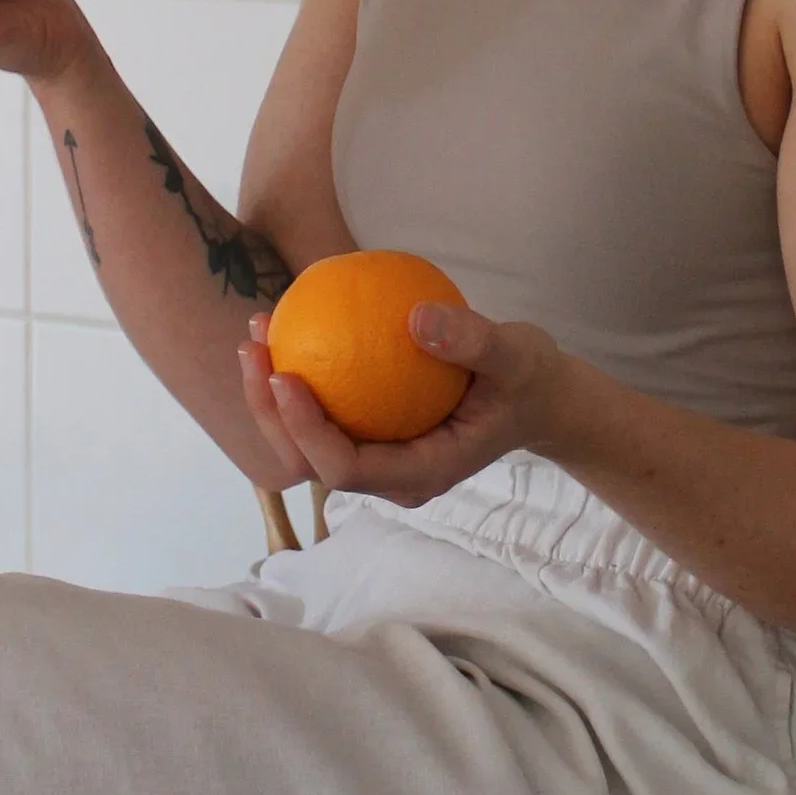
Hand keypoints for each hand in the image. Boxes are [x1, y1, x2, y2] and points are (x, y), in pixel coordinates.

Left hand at [235, 296, 567, 508]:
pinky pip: (325, 412)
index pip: (348, 469)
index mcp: (423, 472)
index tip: (287, 376)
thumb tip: (416, 318)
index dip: (307, 431)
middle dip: (271, 413)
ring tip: (257, 332)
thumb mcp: (517, 355)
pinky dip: (299, 376)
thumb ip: (473, 341)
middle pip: (311, 463)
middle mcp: (392, 476)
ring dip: (271, 396)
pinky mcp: (374, 433)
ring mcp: (381, 457)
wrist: (540, 398)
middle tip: (255, 348)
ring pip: (307, 443)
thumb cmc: (530, 380)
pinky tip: (287, 325)